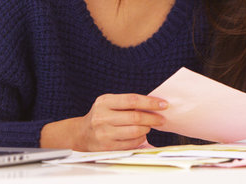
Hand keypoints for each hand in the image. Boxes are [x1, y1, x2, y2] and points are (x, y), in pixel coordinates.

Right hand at [40, 93, 167, 150]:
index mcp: (104, 102)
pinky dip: (140, 139)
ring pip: (135, 131)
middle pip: (135, 117)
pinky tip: (141, 135)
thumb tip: (153, 104)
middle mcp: (102, 117)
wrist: (82, 133)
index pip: (132, 100)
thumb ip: (127, 103)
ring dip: (147, 128)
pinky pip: (131, 143)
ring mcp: (104, 133)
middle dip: (152, 118)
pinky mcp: (107, 146)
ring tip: (149, 126)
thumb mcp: (109, 104)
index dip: (150, 102)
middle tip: (161, 118)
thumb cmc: (101, 116)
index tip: (163, 104)